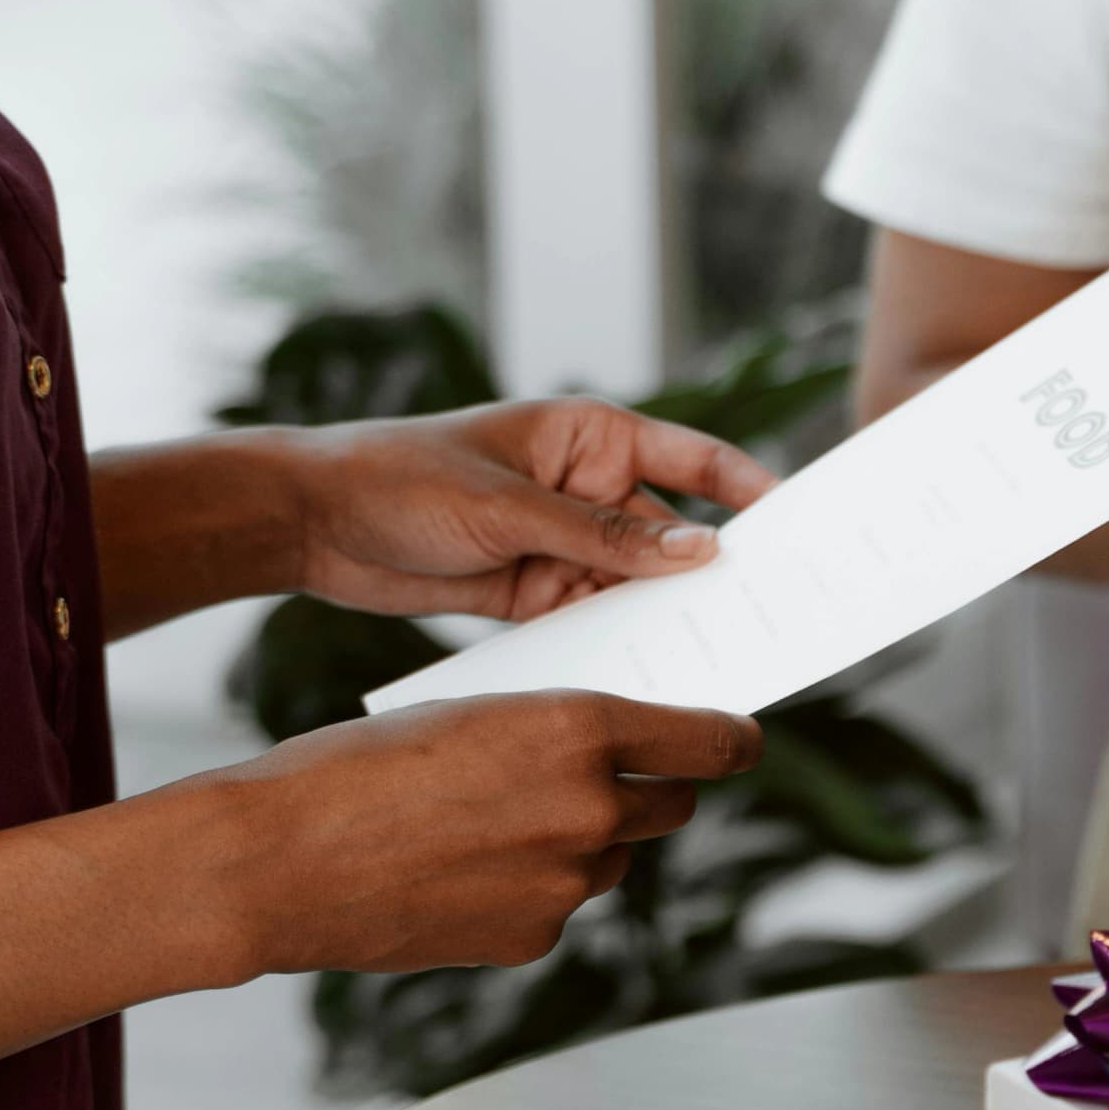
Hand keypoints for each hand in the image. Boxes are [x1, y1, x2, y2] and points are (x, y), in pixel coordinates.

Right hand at [202, 694, 763, 976]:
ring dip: (581, 841)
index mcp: (576, 730)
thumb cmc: (355, 770)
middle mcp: (590, 808)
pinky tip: (461, 874)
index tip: (739, 742)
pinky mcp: (531, 938)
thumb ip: (551, 733)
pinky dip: (530, 891)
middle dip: (650, 791)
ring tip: (493, 825)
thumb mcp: (469, 716)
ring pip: (610, 858)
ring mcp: (565, 883)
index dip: (730, 741)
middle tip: (612, 779)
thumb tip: (608, 750)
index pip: (707, 742)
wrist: (277, 860)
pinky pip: (558, 907)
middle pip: (671, 805)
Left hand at [286, 401, 773, 621]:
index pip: (695, 458)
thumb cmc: (401, 478)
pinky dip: (618, 643)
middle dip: (714, 572)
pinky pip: (596, 619)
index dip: (750, 490)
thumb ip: (604, 534)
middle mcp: (589, 487)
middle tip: (768, 612)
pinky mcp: (537, 592)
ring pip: (639, 585)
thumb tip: (699, 551)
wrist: (310, 522)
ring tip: (716, 655)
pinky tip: (647, 673)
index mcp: (591, 436)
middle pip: (675, 533)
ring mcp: (565, 544)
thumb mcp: (509, 507)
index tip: (798, 528)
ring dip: (666, 617)